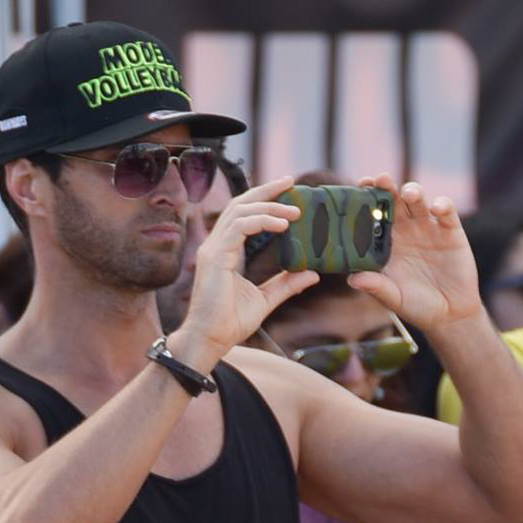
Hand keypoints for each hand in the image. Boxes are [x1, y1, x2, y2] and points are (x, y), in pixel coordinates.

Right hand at [178, 178, 319, 364]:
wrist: (210, 340)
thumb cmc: (230, 322)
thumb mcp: (266, 299)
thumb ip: (286, 284)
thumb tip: (312, 273)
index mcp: (226, 250)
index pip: (244, 214)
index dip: (264, 199)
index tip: (289, 190)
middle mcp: (217, 244)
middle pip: (240, 204)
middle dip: (266, 191)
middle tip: (291, 182)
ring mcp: (213, 249)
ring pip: (240, 212)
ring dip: (268, 207)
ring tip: (294, 211)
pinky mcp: (215, 257)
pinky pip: (238, 228)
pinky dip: (260, 221)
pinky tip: (282, 225)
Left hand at [347, 176, 481, 332]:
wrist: (450, 315)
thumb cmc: (417, 306)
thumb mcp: (395, 298)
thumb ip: (376, 287)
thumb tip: (352, 279)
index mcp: (386, 242)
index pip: (372, 215)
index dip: (365, 199)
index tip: (357, 188)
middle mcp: (405, 230)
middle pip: (393, 200)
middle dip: (386, 187)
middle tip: (380, 179)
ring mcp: (428, 228)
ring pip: (418, 200)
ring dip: (413, 191)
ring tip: (408, 193)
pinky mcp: (451, 231)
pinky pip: (446, 211)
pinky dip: (442, 206)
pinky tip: (437, 209)